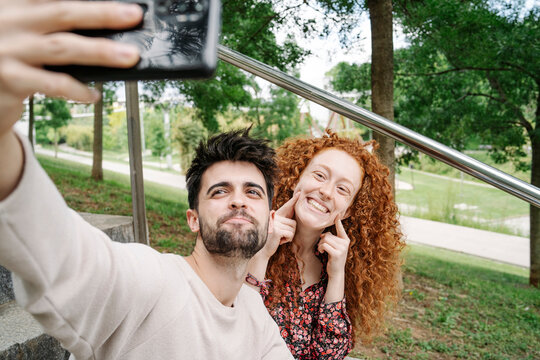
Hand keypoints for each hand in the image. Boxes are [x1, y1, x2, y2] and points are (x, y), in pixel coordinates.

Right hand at [0, 0, 142, 135]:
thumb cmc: (9, 55)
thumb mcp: (24, 30)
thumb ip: (52, 22)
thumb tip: (102, 22)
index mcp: (14, 3)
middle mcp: (9, 20)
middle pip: (62, 12)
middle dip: (102, 13)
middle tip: (133, 15)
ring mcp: (7, 49)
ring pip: (62, 47)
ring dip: (101, 51)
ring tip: (130, 56)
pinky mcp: (9, 78)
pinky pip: (52, 84)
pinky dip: (77, 90)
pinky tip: (94, 95)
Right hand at [259, 192, 299, 258]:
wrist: (262, 251)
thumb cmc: (272, 240)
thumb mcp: (278, 229)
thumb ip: (283, 222)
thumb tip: (293, 219)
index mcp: (275, 215)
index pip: (286, 207)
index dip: (293, 200)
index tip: (299, 193)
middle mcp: (274, 217)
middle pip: (293, 222)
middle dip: (290, 232)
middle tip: (280, 236)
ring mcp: (275, 223)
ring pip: (293, 229)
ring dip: (288, 236)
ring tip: (279, 238)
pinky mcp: (277, 230)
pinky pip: (290, 234)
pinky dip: (287, 240)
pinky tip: (279, 241)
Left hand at [318, 217, 349, 278]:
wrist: (336, 272)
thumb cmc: (333, 258)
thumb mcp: (334, 247)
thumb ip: (331, 239)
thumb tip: (323, 234)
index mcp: (345, 240)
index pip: (341, 228)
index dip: (338, 221)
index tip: (337, 214)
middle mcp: (345, 243)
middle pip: (328, 235)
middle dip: (322, 240)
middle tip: (322, 247)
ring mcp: (342, 248)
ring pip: (325, 239)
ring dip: (320, 244)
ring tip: (322, 250)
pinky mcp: (337, 253)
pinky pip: (324, 245)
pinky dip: (320, 248)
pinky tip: (321, 252)